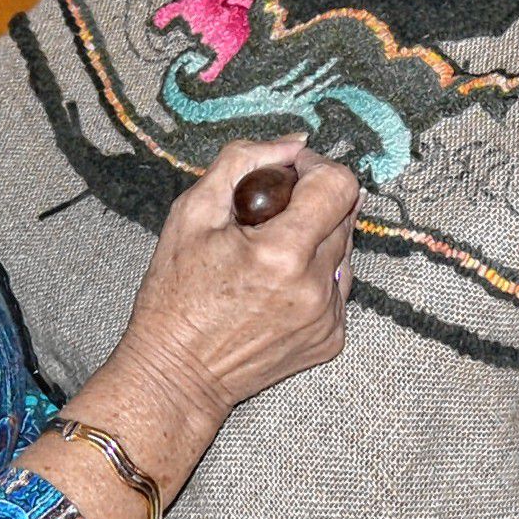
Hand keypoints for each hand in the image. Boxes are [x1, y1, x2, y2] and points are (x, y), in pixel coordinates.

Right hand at [88, 136, 360, 493]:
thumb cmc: (174, 295)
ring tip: (266, 259)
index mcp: (282, 254)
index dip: (315, 168)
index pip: (339, 184)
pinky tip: (274, 290)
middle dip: (310, 204)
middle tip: (264, 220)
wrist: (177, 376)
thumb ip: (242, 162)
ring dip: (314, 242)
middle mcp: (315, 288)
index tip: (287, 174)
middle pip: (344, 215)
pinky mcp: (331, 341)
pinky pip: (336, 289)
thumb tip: (293, 143)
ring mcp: (327, 318)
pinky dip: (314, 279)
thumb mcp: (191, 213)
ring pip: (343, 252)